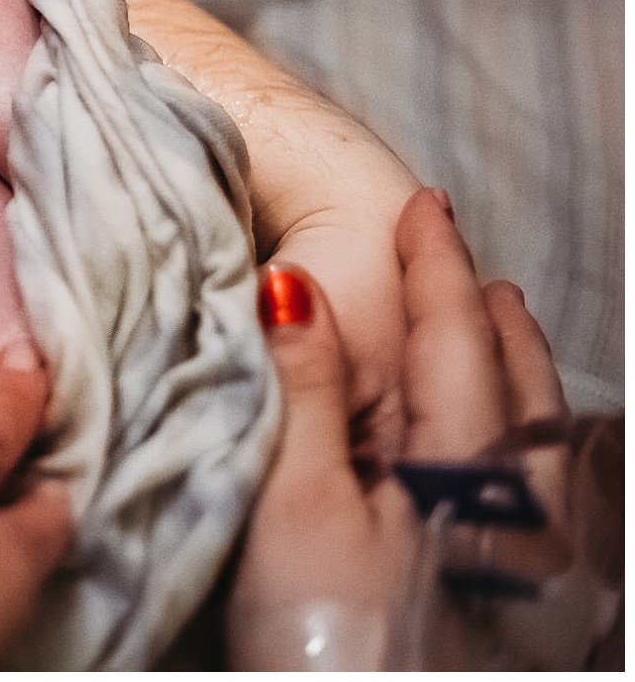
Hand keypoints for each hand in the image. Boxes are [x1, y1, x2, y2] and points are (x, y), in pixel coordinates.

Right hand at [230, 188, 577, 667]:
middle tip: (461, 260)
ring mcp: (528, 553)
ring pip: (541, 433)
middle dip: (487, 313)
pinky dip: (531, 437)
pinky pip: (545, 484)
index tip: (420, 203)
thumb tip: (296, 285)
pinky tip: (518, 449)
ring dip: (515, 369)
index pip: (454, 334)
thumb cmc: (331, 638)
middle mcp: (517, 499)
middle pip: (515, 379)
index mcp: (466, 460)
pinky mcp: (520, 601)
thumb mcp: (296, 504)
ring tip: (497, 329)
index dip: (434, 264)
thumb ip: (304, 388)